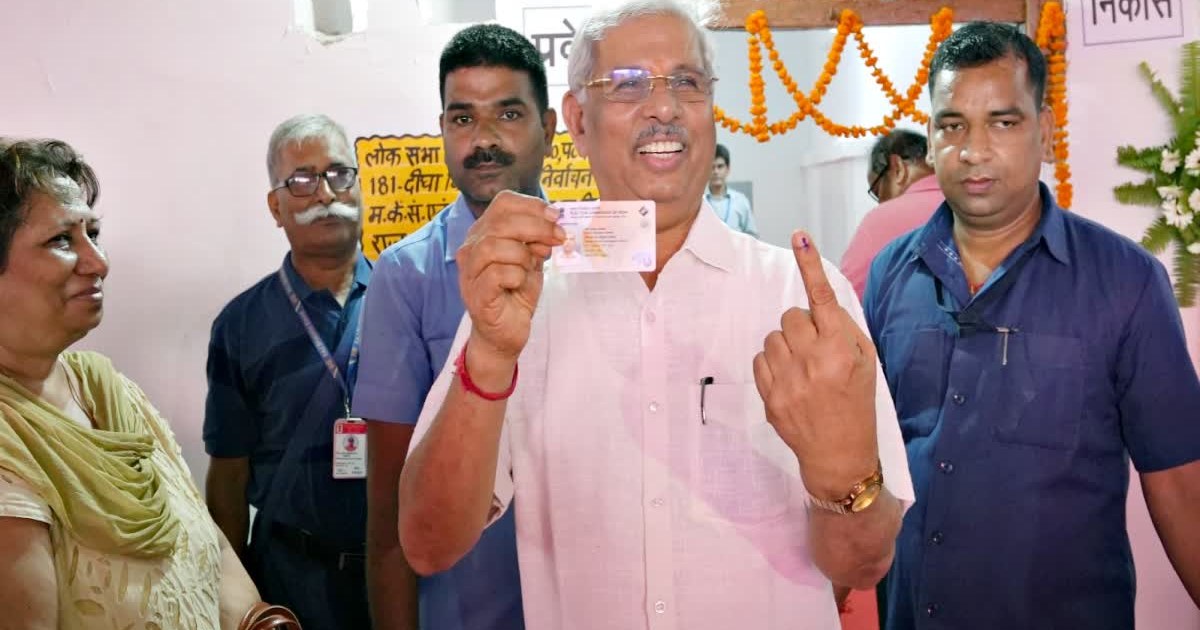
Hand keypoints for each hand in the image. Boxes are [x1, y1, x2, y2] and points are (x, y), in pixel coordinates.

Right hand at [456, 191, 563, 370]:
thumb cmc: (516, 292)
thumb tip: (552, 222)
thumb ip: (537, 239)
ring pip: (494, 246)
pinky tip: (519, 283)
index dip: (531, 205)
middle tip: (557, 238)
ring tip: (533, 265)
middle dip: (536, 227)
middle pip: (500, 222)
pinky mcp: (476, 294)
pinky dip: (516, 275)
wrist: (505, 332)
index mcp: (484, 233)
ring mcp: (470, 272)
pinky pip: (497, 274)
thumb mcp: (532, 259)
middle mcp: (471, 248)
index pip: (503, 203)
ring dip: (523, 254)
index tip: (555, 216)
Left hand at [752, 231, 878, 497]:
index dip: (810, 265)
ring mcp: (788, 378)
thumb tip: (820, 303)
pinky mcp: (769, 394)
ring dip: (786, 345)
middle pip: (791, 316)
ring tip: (804, 368)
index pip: (823, 298)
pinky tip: (790, 380)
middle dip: (802, 327)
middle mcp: (813, 360)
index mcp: (841, 349)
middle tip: (816, 348)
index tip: (799, 236)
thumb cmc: (856, 401)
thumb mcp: (865, 362)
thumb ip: (843, 329)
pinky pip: (761, 357)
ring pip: (773, 335)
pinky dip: (773, 363)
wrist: (839, 453)